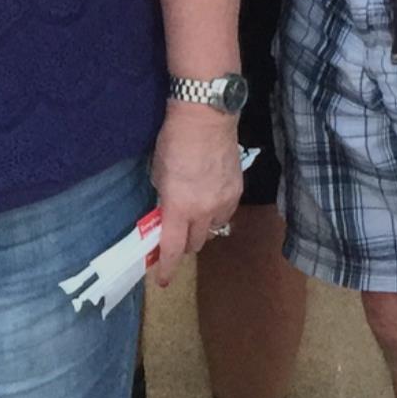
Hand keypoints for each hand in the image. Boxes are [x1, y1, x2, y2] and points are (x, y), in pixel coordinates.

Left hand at [149, 104, 242, 287]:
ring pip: (212, 230)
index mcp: (179, 207)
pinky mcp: (238, 192)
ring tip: (194, 212)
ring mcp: (224, 203)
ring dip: (201, 228)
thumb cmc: (174, 141)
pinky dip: (216, 213)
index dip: (166, 267)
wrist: (206, 118)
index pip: (172, 249)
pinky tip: (210, 200)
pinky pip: (226, 214)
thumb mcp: (158, 173)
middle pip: (194, 244)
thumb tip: (167, 212)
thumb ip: (164, 199)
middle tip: (176, 232)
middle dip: (183, 242)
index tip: (162, 279)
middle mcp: (203, 211)